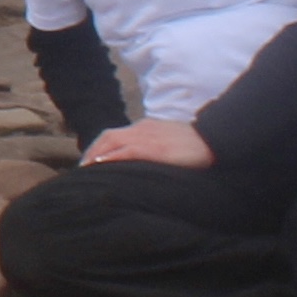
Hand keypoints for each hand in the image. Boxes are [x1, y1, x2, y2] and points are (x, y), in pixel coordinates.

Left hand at [83, 118, 213, 169]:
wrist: (214, 140)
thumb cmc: (195, 145)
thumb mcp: (169, 143)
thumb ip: (153, 149)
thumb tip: (143, 164)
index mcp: (145, 127)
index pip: (114, 135)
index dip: (99, 148)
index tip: (91, 161)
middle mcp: (141, 128)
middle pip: (107, 137)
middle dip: (92, 152)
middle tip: (83, 169)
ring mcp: (147, 137)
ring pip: (112, 142)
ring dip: (96, 155)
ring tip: (86, 169)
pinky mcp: (154, 148)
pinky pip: (126, 150)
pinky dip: (111, 157)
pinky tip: (101, 165)